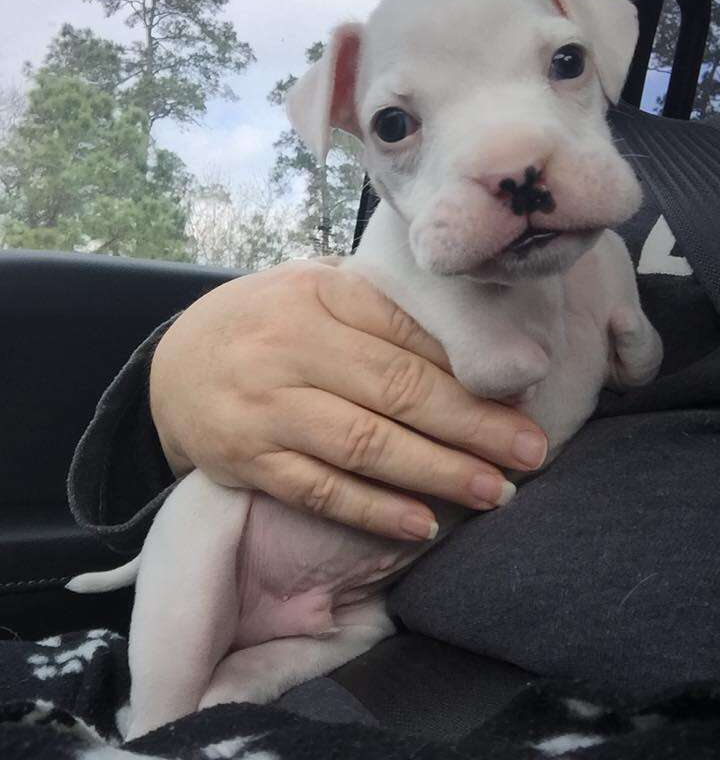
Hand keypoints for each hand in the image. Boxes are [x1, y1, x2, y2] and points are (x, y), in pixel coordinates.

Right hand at [150, 259, 546, 540]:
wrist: (173, 365)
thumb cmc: (265, 324)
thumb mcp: (313, 291)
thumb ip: (376, 308)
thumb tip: (471, 344)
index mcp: (318, 293)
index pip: (407, 330)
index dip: (468, 367)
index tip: (522, 393)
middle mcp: (290, 346)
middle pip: (397, 388)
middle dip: (473, 424)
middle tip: (529, 451)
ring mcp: (266, 407)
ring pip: (365, 444)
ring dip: (437, 472)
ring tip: (495, 491)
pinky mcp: (248, 460)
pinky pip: (320, 489)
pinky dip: (375, 510)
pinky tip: (424, 523)